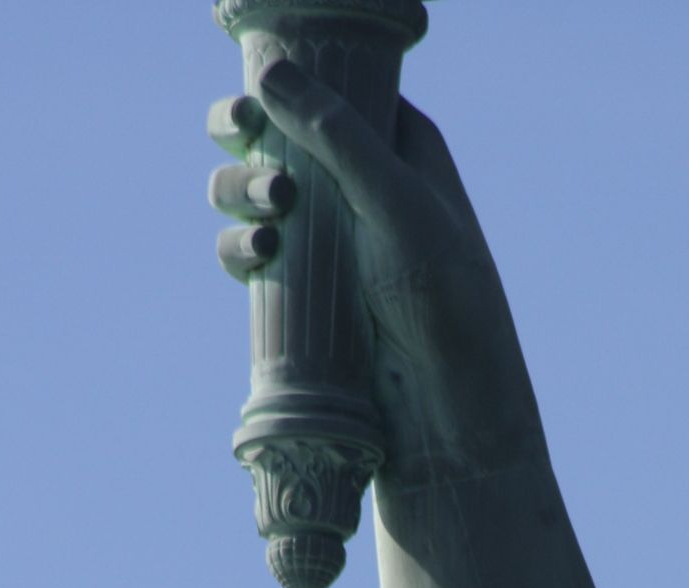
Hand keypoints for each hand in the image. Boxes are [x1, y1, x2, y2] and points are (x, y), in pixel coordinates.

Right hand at [207, 63, 540, 487]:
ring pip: (255, 192)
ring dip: (241, 191)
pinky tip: (258, 253)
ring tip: (270, 216)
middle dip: (250, 137)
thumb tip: (270, 74)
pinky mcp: (308, 293)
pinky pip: (251, 253)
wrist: (446, 412)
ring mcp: (332, 242)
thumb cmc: (444, 304)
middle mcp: (364, 187)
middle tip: (241, 135)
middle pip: (279, 134)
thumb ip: (337, 136)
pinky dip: (241, 247)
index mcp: (402, 149)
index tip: (254, 99)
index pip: (332, 89)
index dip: (285, 85)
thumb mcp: (396, 205)